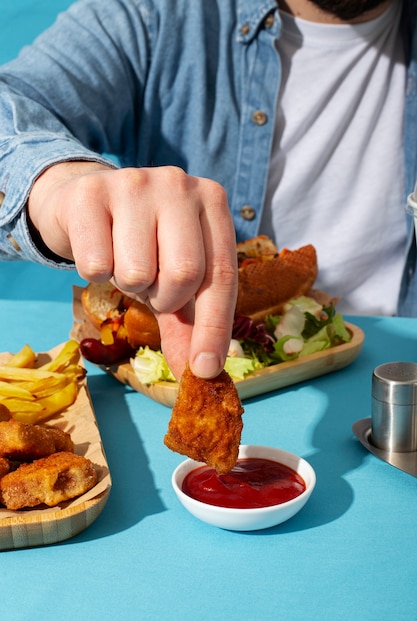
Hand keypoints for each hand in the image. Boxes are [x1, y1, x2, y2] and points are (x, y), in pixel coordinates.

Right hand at [28, 162, 237, 379]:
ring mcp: (134, 182)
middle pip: (184, 274)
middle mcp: (179, 184)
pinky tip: (97, 249)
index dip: (214, 328)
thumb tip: (200, 373)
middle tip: (152, 287)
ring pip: (138, 273)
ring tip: (123, 261)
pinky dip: (95, 272)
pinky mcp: (90, 192)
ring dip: (128, 285)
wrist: (84, 202)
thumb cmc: (141, 242)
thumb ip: (191, 321)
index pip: (221, 275)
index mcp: (212, 202)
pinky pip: (96, 265)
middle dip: (165, 298)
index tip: (205, 369)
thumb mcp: (173, 278)